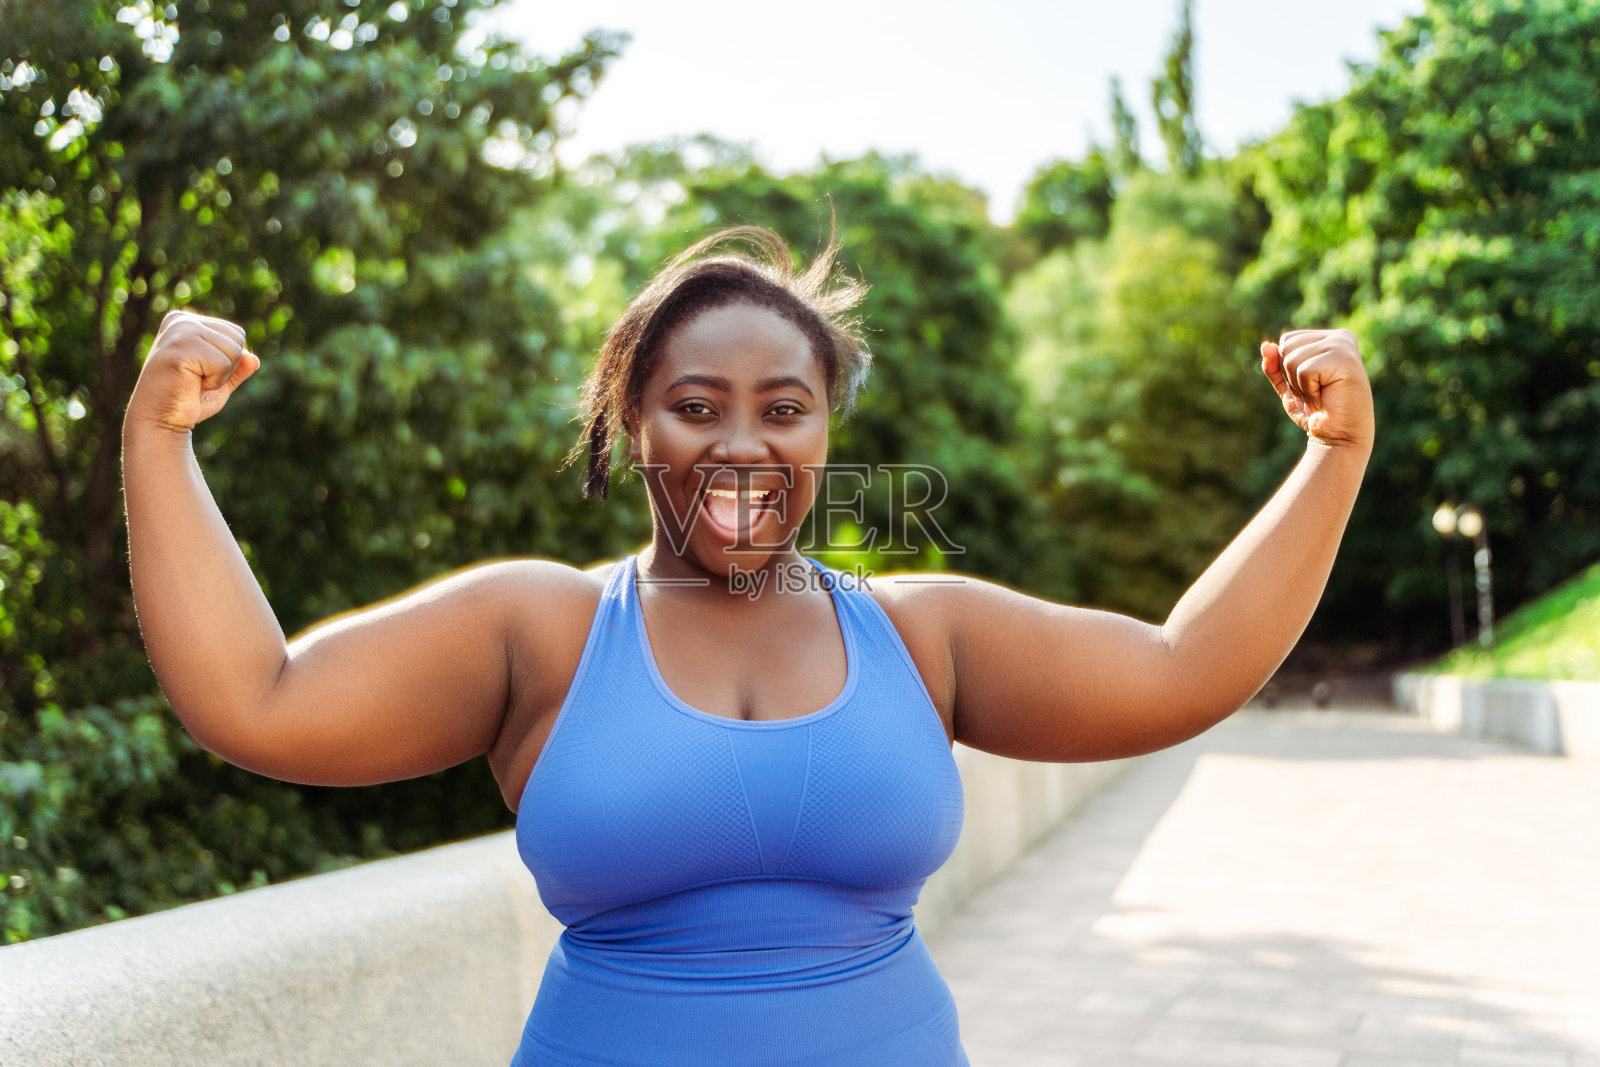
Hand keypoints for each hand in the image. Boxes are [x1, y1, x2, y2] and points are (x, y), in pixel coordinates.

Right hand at [126, 311, 259, 433]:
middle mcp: (182, 320)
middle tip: (197, 379)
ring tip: (193, 381)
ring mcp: (180, 330)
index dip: (229, 361)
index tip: (200, 373)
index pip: (237, 333)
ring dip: (221, 376)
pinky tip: (190, 384)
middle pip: (239, 338)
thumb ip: (238, 368)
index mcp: (188, 321)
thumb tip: (254, 359)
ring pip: (235, 350)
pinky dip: (215, 382)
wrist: (160, 420)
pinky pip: (224, 364)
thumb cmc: (187, 401)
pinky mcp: (181, 346)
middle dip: (228, 367)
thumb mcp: (220, 382)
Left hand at [1261, 329, 1372, 450]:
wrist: (1338, 436)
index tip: (1311, 384)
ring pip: (1292, 360)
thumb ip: (1275, 366)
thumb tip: (1266, 346)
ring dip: (1300, 386)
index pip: (1288, 339)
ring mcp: (1344, 346)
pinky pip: (1304, 371)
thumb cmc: (1316, 411)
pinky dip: (1309, 390)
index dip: (1288, 368)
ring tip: (1321, 395)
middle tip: (1315, 392)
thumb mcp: (1289, 386)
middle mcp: (1340, 337)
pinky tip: (1326, 397)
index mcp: (1330, 338)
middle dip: (1292, 376)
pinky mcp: (1345, 360)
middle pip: (1287, 346)